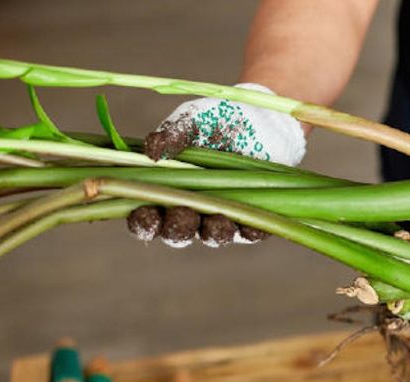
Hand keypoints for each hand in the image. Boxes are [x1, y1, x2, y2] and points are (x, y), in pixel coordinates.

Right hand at [130, 83, 303, 247]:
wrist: (266, 118)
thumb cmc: (221, 120)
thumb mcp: (194, 120)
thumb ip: (172, 134)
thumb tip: (152, 151)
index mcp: (168, 189)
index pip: (148, 215)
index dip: (144, 221)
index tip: (146, 213)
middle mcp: (193, 208)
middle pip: (178, 233)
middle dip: (177, 228)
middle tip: (182, 214)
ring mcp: (223, 214)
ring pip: (213, 236)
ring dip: (212, 232)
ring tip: (216, 220)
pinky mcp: (255, 216)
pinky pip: (251, 231)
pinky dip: (250, 230)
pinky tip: (250, 223)